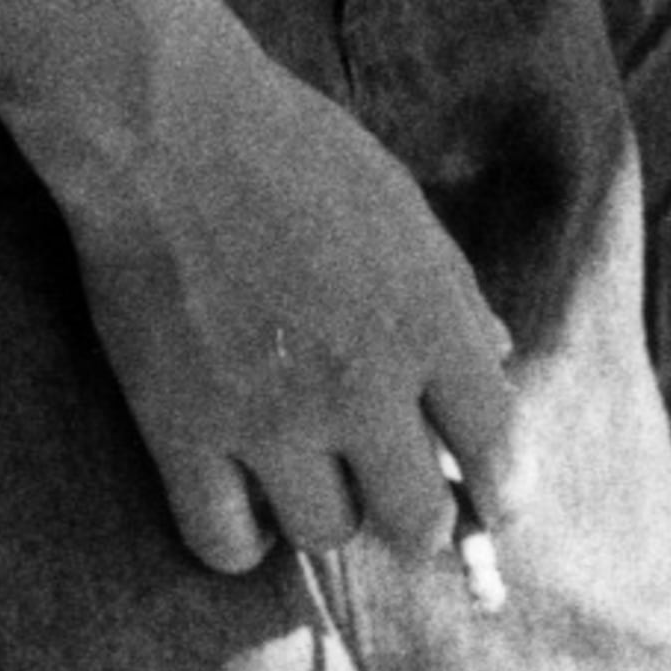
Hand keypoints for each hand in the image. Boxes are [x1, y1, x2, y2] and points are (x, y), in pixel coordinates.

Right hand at [65, 14, 521, 582]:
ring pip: (325, 535)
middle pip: (416, 525)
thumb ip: (455, 298)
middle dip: (413, 515)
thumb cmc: (294, 151)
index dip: (501, 493)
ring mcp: (269, 416)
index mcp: (428, 324)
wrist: (170, 126)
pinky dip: (238, 534)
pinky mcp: (184, 433)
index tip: (486, 498)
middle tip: (387, 484)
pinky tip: (240, 490)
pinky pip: (225, 544)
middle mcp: (361, 384)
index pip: (500, 454)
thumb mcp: (403, 209)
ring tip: (301, 463)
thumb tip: (499, 365)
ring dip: (322, 509)